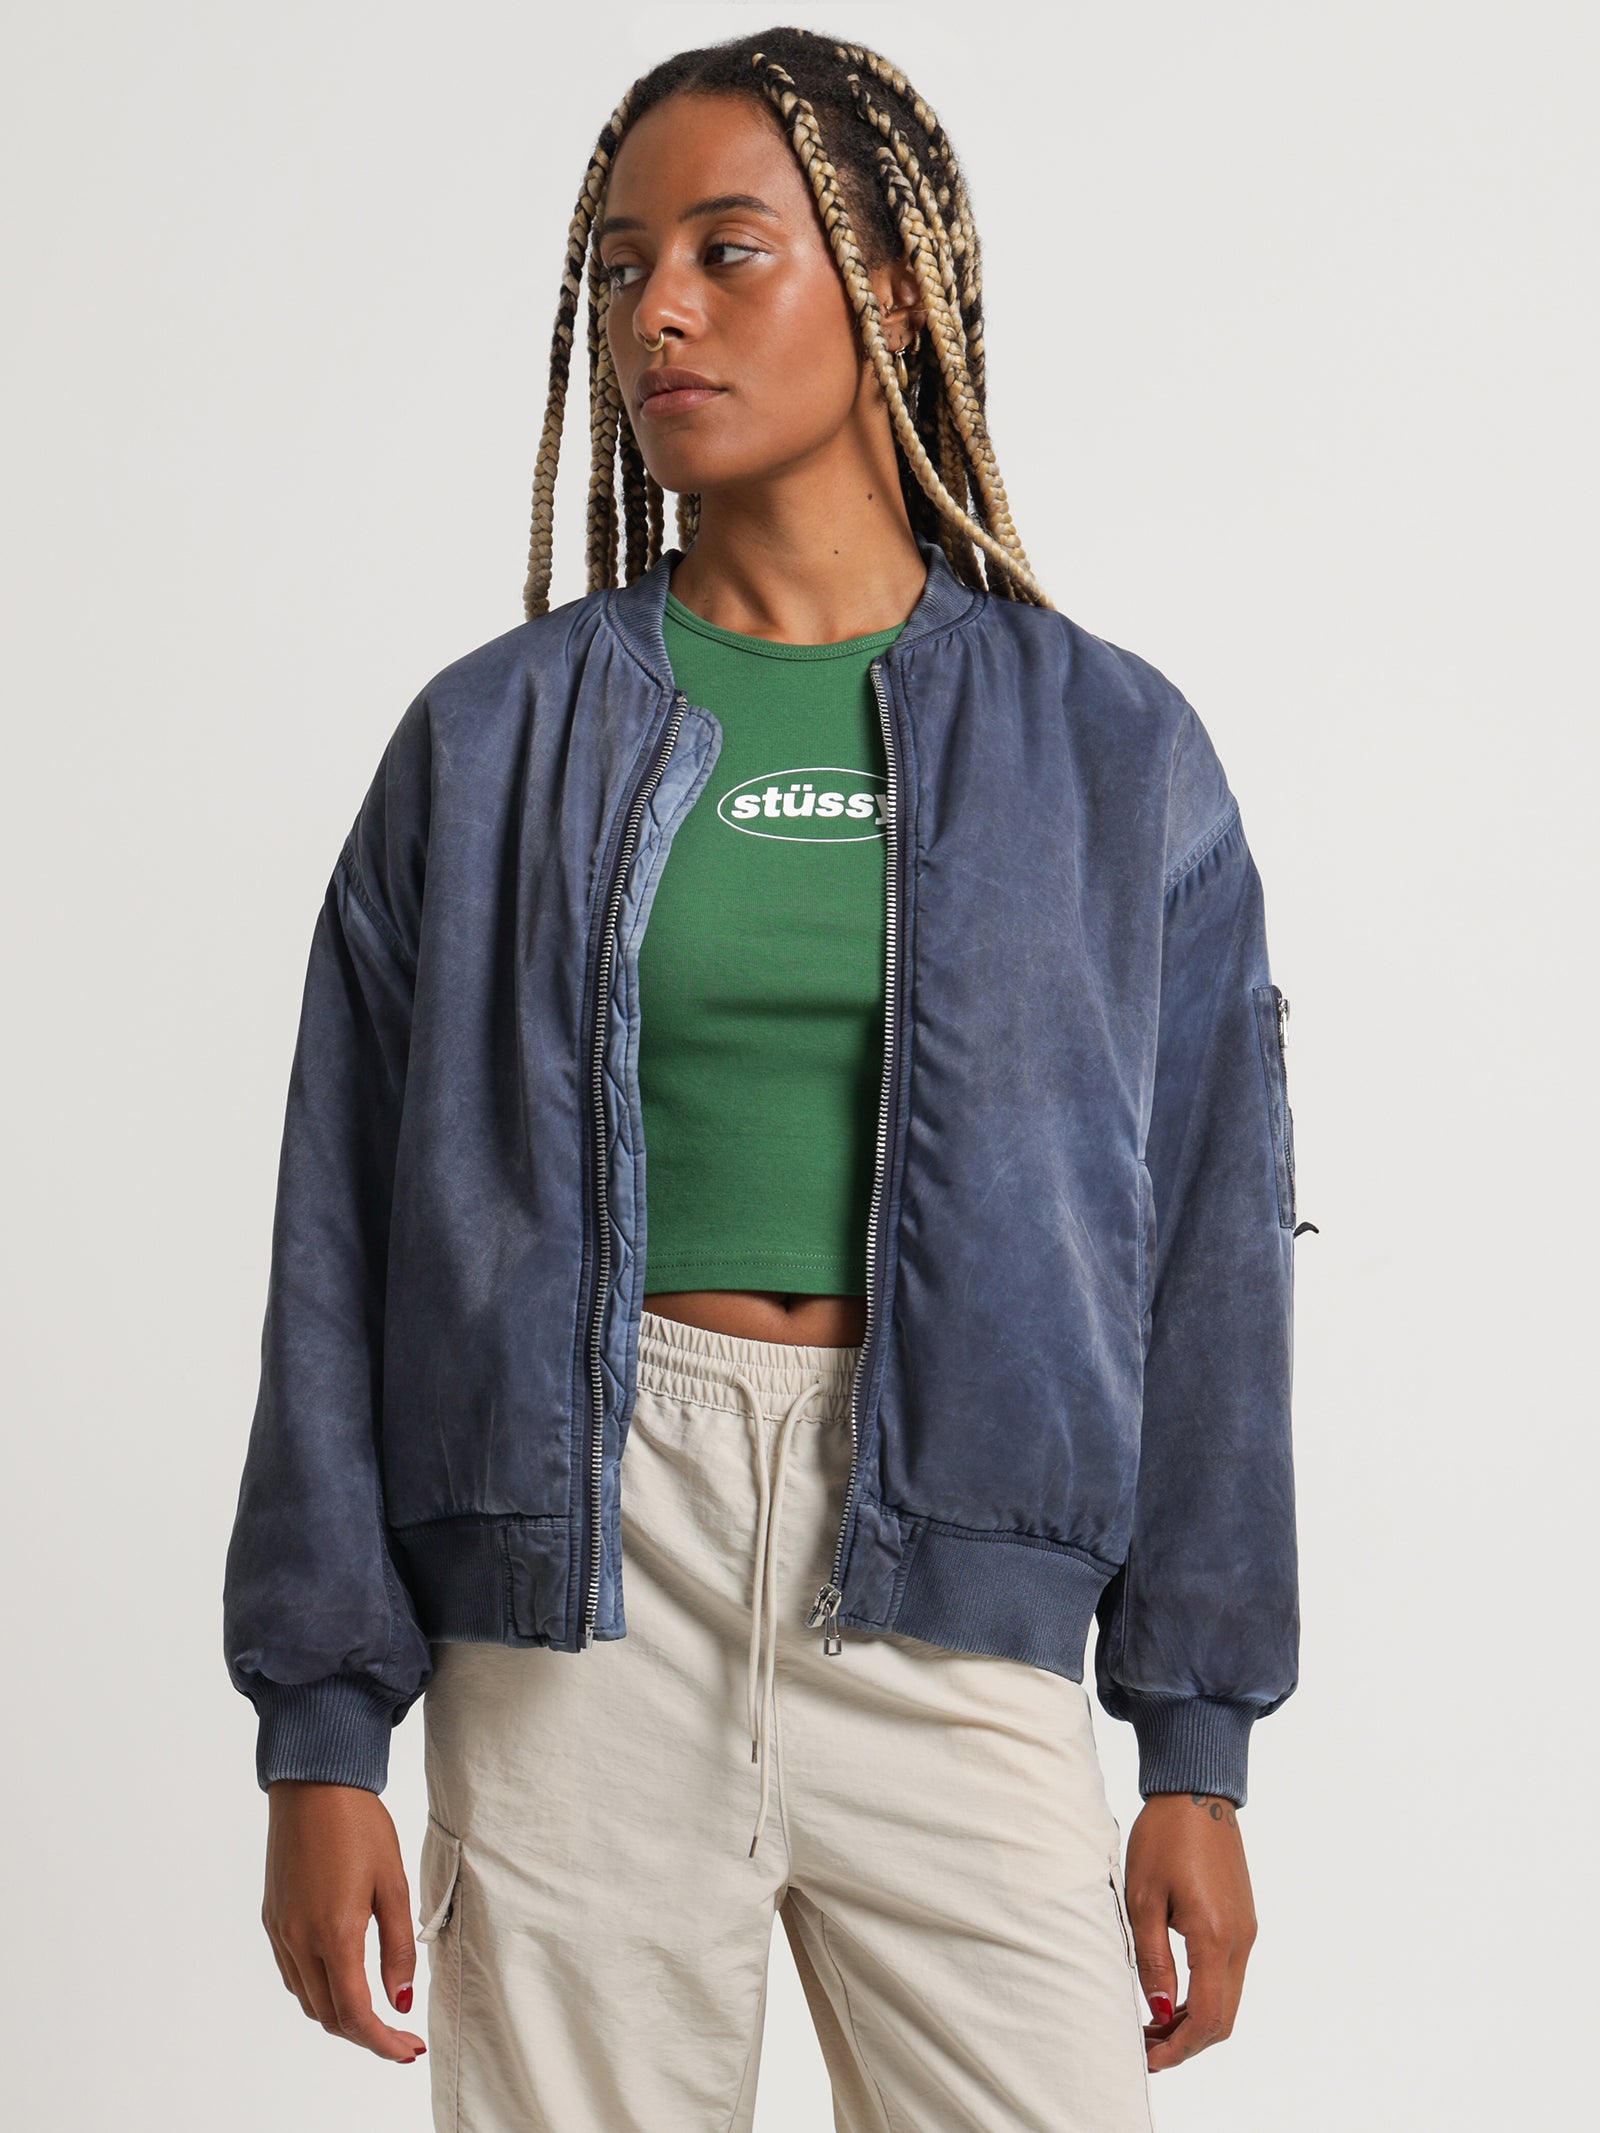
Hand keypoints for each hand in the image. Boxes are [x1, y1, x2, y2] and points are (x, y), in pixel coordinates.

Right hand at [263, 1780, 426, 2063]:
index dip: (382, 2042)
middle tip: (400, 2035)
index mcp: (335, 1932)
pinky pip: (293, 1973)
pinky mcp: (272, 1918)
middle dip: (365, 2035)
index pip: (355, 2013)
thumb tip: (401, 1999)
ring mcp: (281, 1931)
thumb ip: (397, 1946)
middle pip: (329, 2015)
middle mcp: (300, 1939)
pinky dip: (319, 1990)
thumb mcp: (393, 1882)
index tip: (408, 2050)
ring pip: (307, 1999)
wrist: (313, 1785)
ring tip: (376, 2011)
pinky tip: (343, 1978)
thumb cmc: (359, 1826)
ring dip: (340, 2016)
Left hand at [1124, 1790, 1256, 2070]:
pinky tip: (1172, 1994)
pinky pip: (1228, 1974)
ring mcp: (1246, 1930)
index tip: (1147, 2058)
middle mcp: (1240, 1940)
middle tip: (1146, 2048)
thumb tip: (1158, 2013)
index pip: (1207, 2017)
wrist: (1197, 1792)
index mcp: (1215, 1936)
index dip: (1178, 2047)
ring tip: (1151, 2025)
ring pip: (1227, 1999)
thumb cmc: (1163, 1838)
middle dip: (1186, 2042)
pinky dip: (1203, 1996)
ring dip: (1194, 2020)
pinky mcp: (1242, 1920)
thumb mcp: (1144, 1898)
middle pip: (1223, 2018)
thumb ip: (1153, 1960)